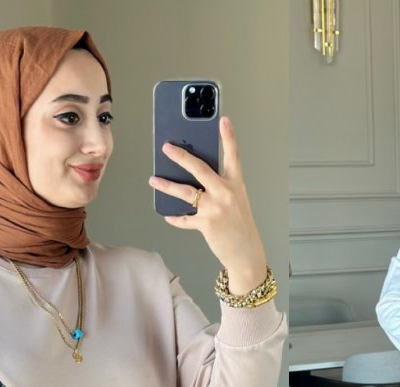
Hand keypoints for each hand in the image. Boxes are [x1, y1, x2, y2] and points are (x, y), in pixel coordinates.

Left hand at [148, 116, 267, 293]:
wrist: (246, 253)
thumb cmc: (240, 226)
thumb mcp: (236, 201)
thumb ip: (219, 187)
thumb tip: (195, 179)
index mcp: (236, 184)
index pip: (233, 156)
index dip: (228, 137)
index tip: (223, 120)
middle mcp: (226, 193)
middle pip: (199, 168)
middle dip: (181, 156)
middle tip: (166, 147)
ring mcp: (215, 208)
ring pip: (185, 192)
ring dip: (166, 185)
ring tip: (153, 180)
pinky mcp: (206, 224)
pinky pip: (185, 219)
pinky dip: (175, 218)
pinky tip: (168, 215)